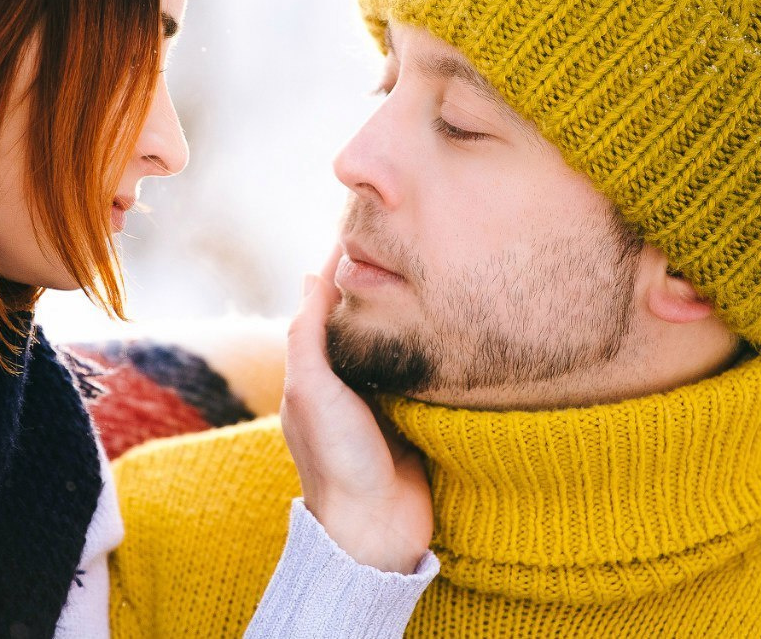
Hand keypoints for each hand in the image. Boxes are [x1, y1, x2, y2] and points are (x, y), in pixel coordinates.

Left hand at [280, 248, 433, 573]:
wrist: (376, 530)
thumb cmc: (337, 460)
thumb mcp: (311, 390)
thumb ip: (309, 334)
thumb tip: (312, 275)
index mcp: (314, 375)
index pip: (325, 308)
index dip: (340, 271)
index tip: (363, 230)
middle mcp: (346, 384)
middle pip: (362, 323)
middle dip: (380, 288)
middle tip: (408, 243)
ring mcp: (382, 401)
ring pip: (393, 345)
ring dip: (409, 316)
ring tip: (434, 272)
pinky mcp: (416, 418)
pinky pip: (422, 374)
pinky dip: (432, 350)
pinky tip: (452, 326)